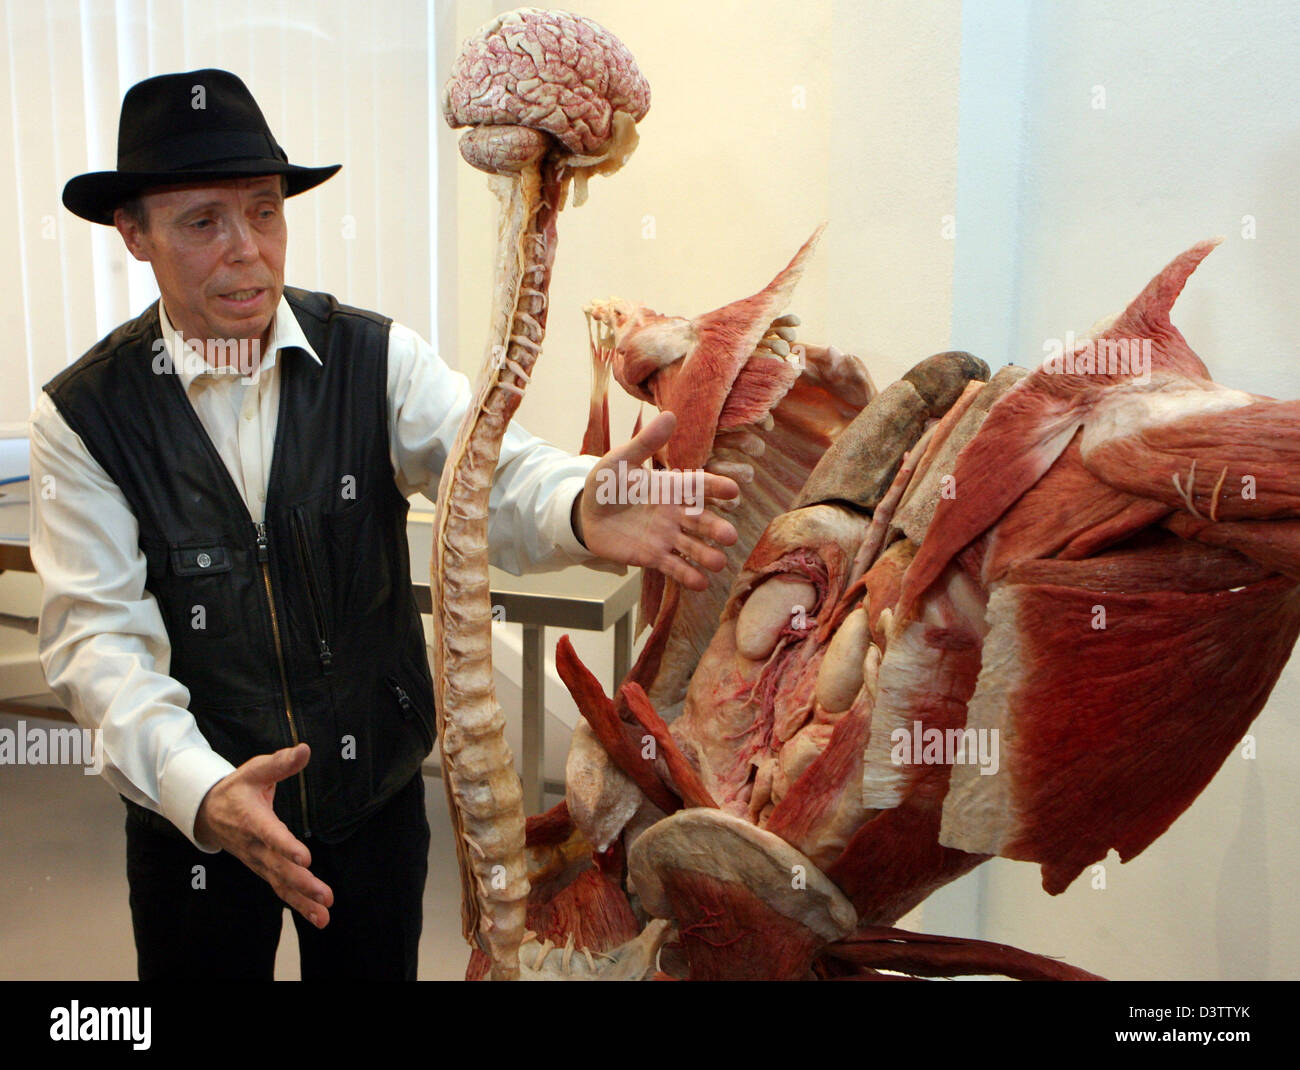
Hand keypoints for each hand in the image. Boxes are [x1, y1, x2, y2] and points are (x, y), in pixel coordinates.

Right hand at [194, 743, 333, 928]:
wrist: (208, 812)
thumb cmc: (238, 788)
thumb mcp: (255, 770)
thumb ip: (280, 763)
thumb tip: (305, 749)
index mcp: (253, 819)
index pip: (270, 835)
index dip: (286, 847)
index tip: (304, 858)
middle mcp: (254, 845)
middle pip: (278, 867)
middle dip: (302, 883)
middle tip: (324, 895)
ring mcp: (257, 860)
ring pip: (280, 883)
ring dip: (302, 900)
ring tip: (324, 915)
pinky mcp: (262, 869)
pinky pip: (280, 889)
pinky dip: (297, 904)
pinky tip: (318, 917)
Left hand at [573, 411, 739, 590]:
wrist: (584, 515)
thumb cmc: (605, 484)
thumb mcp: (620, 460)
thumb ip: (644, 443)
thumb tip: (670, 415)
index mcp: (670, 486)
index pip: (698, 486)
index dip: (716, 487)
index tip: (734, 490)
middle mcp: (674, 512)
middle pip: (701, 521)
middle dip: (716, 528)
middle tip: (730, 536)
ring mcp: (666, 536)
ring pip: (691, 546)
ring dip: (706, 555)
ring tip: (718, 563)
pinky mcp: (653, 557)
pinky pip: (674, 567)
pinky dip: (687, 576)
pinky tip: (700, 583)